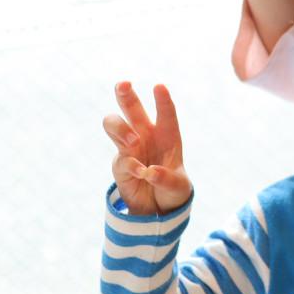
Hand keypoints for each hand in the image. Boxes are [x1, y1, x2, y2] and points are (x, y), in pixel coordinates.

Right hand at [102, 82, 191, 215]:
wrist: (156, 208)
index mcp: (167, 135)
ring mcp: (130, 148)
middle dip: (126, 95)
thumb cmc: (172, 188)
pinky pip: (121, 159)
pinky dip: (131, 165)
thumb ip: (167, 178)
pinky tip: (142, 172)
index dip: (162, 100)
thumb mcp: (178, 186)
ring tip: (133, 141)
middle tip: (123, 85)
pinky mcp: (119, 164)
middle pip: (132, 109)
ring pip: (116, 125)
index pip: (166, 113)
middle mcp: (146, 136)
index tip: (159, 87)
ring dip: (121, 128)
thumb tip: (150, 172)